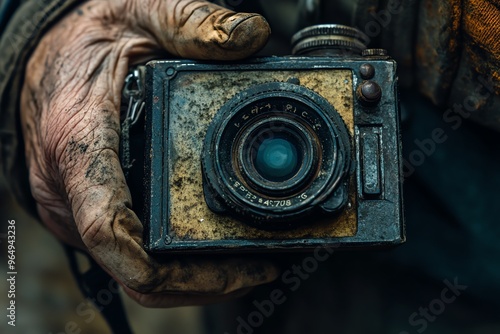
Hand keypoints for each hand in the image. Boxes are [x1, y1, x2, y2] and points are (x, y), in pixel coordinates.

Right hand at [20, 0, 276, 306]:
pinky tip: (214, 245)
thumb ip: (191, 22)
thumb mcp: (135, 14)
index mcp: (78, 141)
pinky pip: (132, 252)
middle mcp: (72, 186)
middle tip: (259, 267)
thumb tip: (250, 35)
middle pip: (132, 265)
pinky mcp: (92, 210)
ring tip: (249, 263)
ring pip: (134, 267)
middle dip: (198, 280)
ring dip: (193, 277)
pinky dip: (176, 261)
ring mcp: (79, 206)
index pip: (106, 224)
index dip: (157, 263)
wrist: (49, 59)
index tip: (224, 272)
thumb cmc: (83, 42)